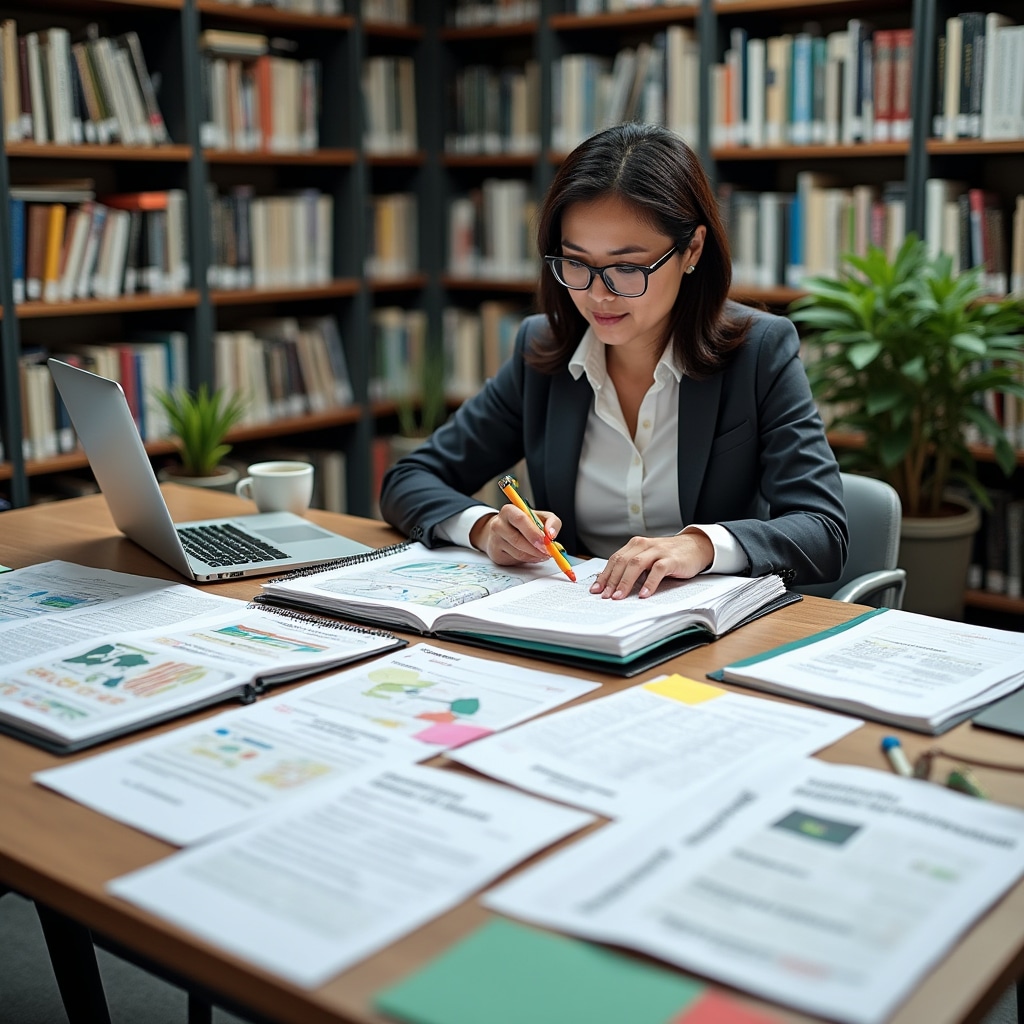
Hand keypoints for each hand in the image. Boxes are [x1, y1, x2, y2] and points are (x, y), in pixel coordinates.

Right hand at [470, 507, 563, 566]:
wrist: (502, 532)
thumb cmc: (523, 523)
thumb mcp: (540, 517)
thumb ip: (551, 521)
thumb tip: (551, 534)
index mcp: (509, 511)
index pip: (520, 519)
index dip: (533, 532)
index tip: (545, 540)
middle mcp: (498, 524)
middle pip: (517, 539)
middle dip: (535, 548)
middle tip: (547, 551)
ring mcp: (495, 540)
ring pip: (518, 552)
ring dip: (535, 555)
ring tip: (544, 554)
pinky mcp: (496, 554)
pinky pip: (516, 559)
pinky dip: (529, 559)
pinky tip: (535, 556)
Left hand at [591, 531, 713, 598]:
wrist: (696, 546)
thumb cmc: (669, 555)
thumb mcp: (648, 558)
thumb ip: (633, 568)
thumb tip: (613, 586)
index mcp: (635, 545)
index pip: (615, 560)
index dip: (604, 575)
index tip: (596, 589)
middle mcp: (644, 545)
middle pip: (623, 562)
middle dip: (611, 580)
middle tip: (605, 596)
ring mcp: (658, 551)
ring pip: (636, 564)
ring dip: (625, 582)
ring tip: (619, 597)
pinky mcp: (671, 559)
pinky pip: (657, 570)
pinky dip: (649, 583)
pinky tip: (643, 594)